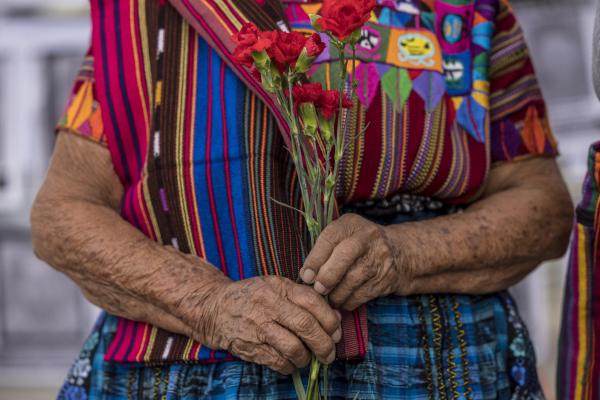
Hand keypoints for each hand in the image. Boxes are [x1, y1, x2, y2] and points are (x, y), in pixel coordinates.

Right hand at [197, 276, 341, 374]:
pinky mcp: (249, 347)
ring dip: (307, 357)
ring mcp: (257, 326)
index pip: (312, 301)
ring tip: (309, 358)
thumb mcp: (276, 288)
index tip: (336, 331)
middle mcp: (267, 304)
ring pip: (293, 348)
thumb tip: (335, 318)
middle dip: (324, 343)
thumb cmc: (252, 297)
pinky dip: (290, 366)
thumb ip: (304, 300)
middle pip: (305, 326)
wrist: (214, 309)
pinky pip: (279, 362)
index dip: (329, 319)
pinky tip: (291, 361)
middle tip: (330, 353)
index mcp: (277, 286)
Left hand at [300, 213, 409, 309]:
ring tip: (328, 297)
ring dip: (336, 293)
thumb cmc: (359, 245)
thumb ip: (324, 250)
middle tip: (317, 289)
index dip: (315, 258)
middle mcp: (367, 237)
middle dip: (327, 276)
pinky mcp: (387, 277)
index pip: (331, 237)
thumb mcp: (344, 236)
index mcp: (352, 224)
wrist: (400, 252)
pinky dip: (348, 301)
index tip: (305, 275)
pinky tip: (343, 300)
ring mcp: (380, 257)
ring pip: (353, 279)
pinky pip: (362, 295)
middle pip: (344, 256)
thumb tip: (306, 275)